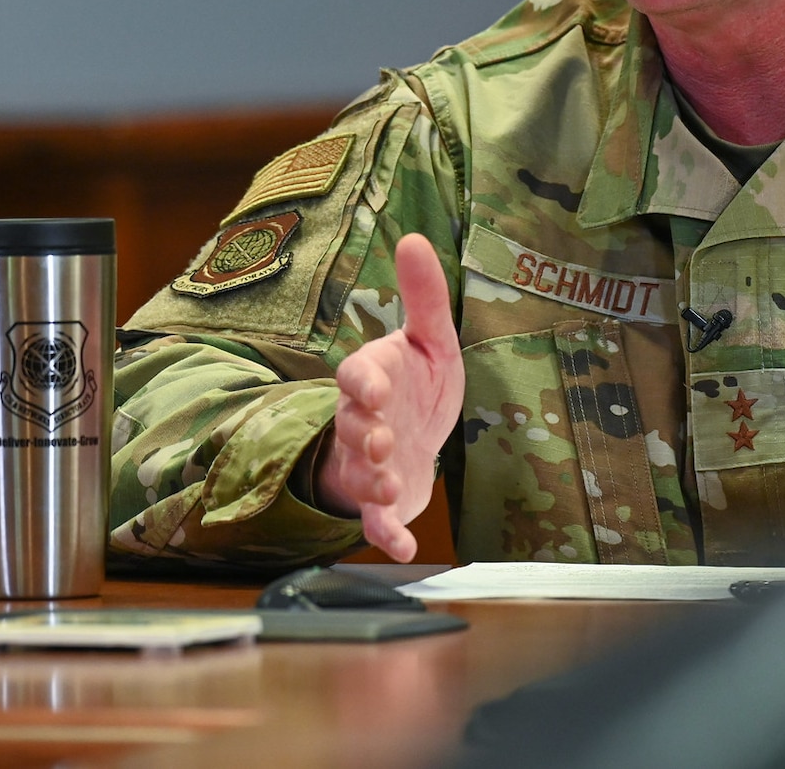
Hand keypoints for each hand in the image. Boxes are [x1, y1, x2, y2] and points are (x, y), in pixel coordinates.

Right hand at [315, 233, 463, 560]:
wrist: (413, 435)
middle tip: (379, 439)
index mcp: (374, 379)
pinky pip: (377, 522)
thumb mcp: (429, 339)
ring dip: (371, 481)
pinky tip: (400, 548)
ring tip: (387, 484)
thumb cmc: (417, 383)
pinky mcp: (385, 502)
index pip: (358, 377)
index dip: (362, 382)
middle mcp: (365, 423)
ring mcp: (371, 464)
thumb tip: (415, 237)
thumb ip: (424, 296)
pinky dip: (386, 535)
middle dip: (364, 433)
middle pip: (354, 427)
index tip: (369, 386)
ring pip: (361, 474)